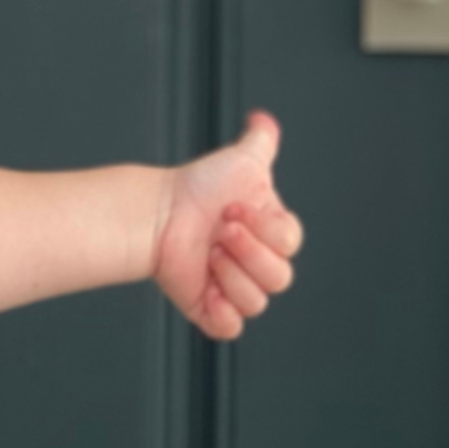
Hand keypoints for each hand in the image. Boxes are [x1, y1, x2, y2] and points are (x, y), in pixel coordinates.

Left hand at [151, 112, 302, 341]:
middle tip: (219, 230)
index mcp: (271, 234)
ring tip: (207, 253)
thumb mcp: (241, 159)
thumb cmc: (197, 188)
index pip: (289, 244)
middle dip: (248, 252)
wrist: (159, 212)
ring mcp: (234, 287)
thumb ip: (261, 141)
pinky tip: (208, 287)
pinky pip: (231, 327)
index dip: (264, 230)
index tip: (234, 208)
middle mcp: (257, 262)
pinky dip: (222, 312)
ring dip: (231, 276)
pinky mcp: (210, 309)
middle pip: (279, 277)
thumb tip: (264, 120)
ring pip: (257, 302)